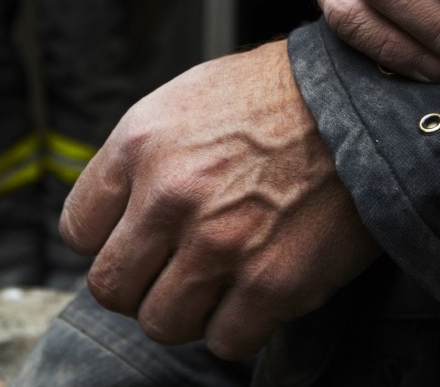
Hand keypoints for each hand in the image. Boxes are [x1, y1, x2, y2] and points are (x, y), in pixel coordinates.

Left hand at [60, 41, 379, 359]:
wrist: (362, 104)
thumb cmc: (277, 98)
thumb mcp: (185, 100)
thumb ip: (139, 159)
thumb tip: (114, 216)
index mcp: (140, 144)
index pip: (78, 232)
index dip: (106, 243)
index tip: (133, 243)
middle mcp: (171, 196)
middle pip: (110, 288)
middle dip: (138, 286)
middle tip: (169, 272)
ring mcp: (219, 244)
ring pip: (160, 324)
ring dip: (185, 312)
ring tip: (215, 283)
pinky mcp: (271, 283)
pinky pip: (226, 341)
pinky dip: (238, 328)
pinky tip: (255, 291)